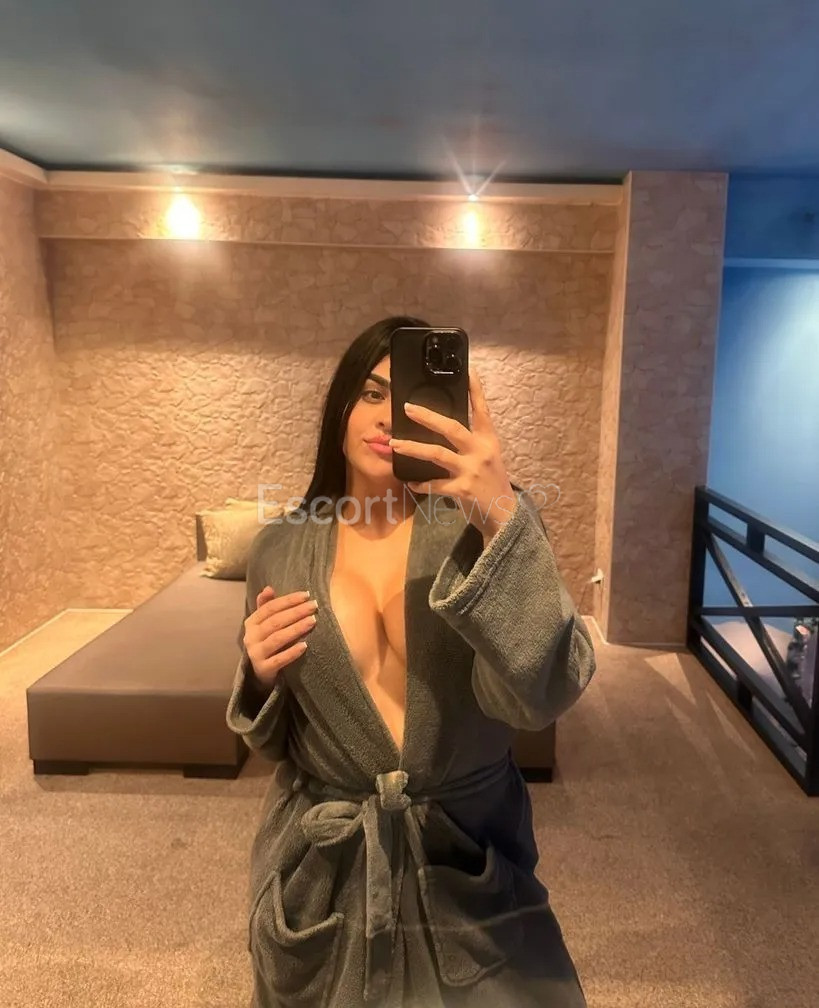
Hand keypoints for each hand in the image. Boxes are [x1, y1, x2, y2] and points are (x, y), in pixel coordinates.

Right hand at [243, 586, 317, 687]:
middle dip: (296, 612)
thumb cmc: (266, 642)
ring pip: (277, 639)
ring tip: (312, 621)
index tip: (306, 595)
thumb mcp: (264, 624)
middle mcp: (251, 637)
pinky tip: (305, 646)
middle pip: (275, 622)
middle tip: (313, 606)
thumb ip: (266, 606)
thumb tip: (268, 588)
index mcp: (251, 622)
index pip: (270, 608)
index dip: (288, 600)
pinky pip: (279, 660)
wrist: (260, 672)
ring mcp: (256, 654)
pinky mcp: (263, 669)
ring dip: (296, 629)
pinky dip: (292, 652)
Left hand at [388, 364, 517, 538]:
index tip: (467, 370)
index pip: (482, 410)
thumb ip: (471, 442)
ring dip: (413, 448)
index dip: (475, 390)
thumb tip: (444, 427)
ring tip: (394, 444)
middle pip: (452, 428)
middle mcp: (481, 452)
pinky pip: (434, 485)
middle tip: (408, 408)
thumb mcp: (488, 457)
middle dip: (428, 417)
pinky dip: (420, 484)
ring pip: (437, 454)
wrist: (505, 514)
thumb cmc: (491, 483)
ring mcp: (471, 470)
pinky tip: (410, 483)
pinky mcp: (463, 490)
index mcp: (488, 440)